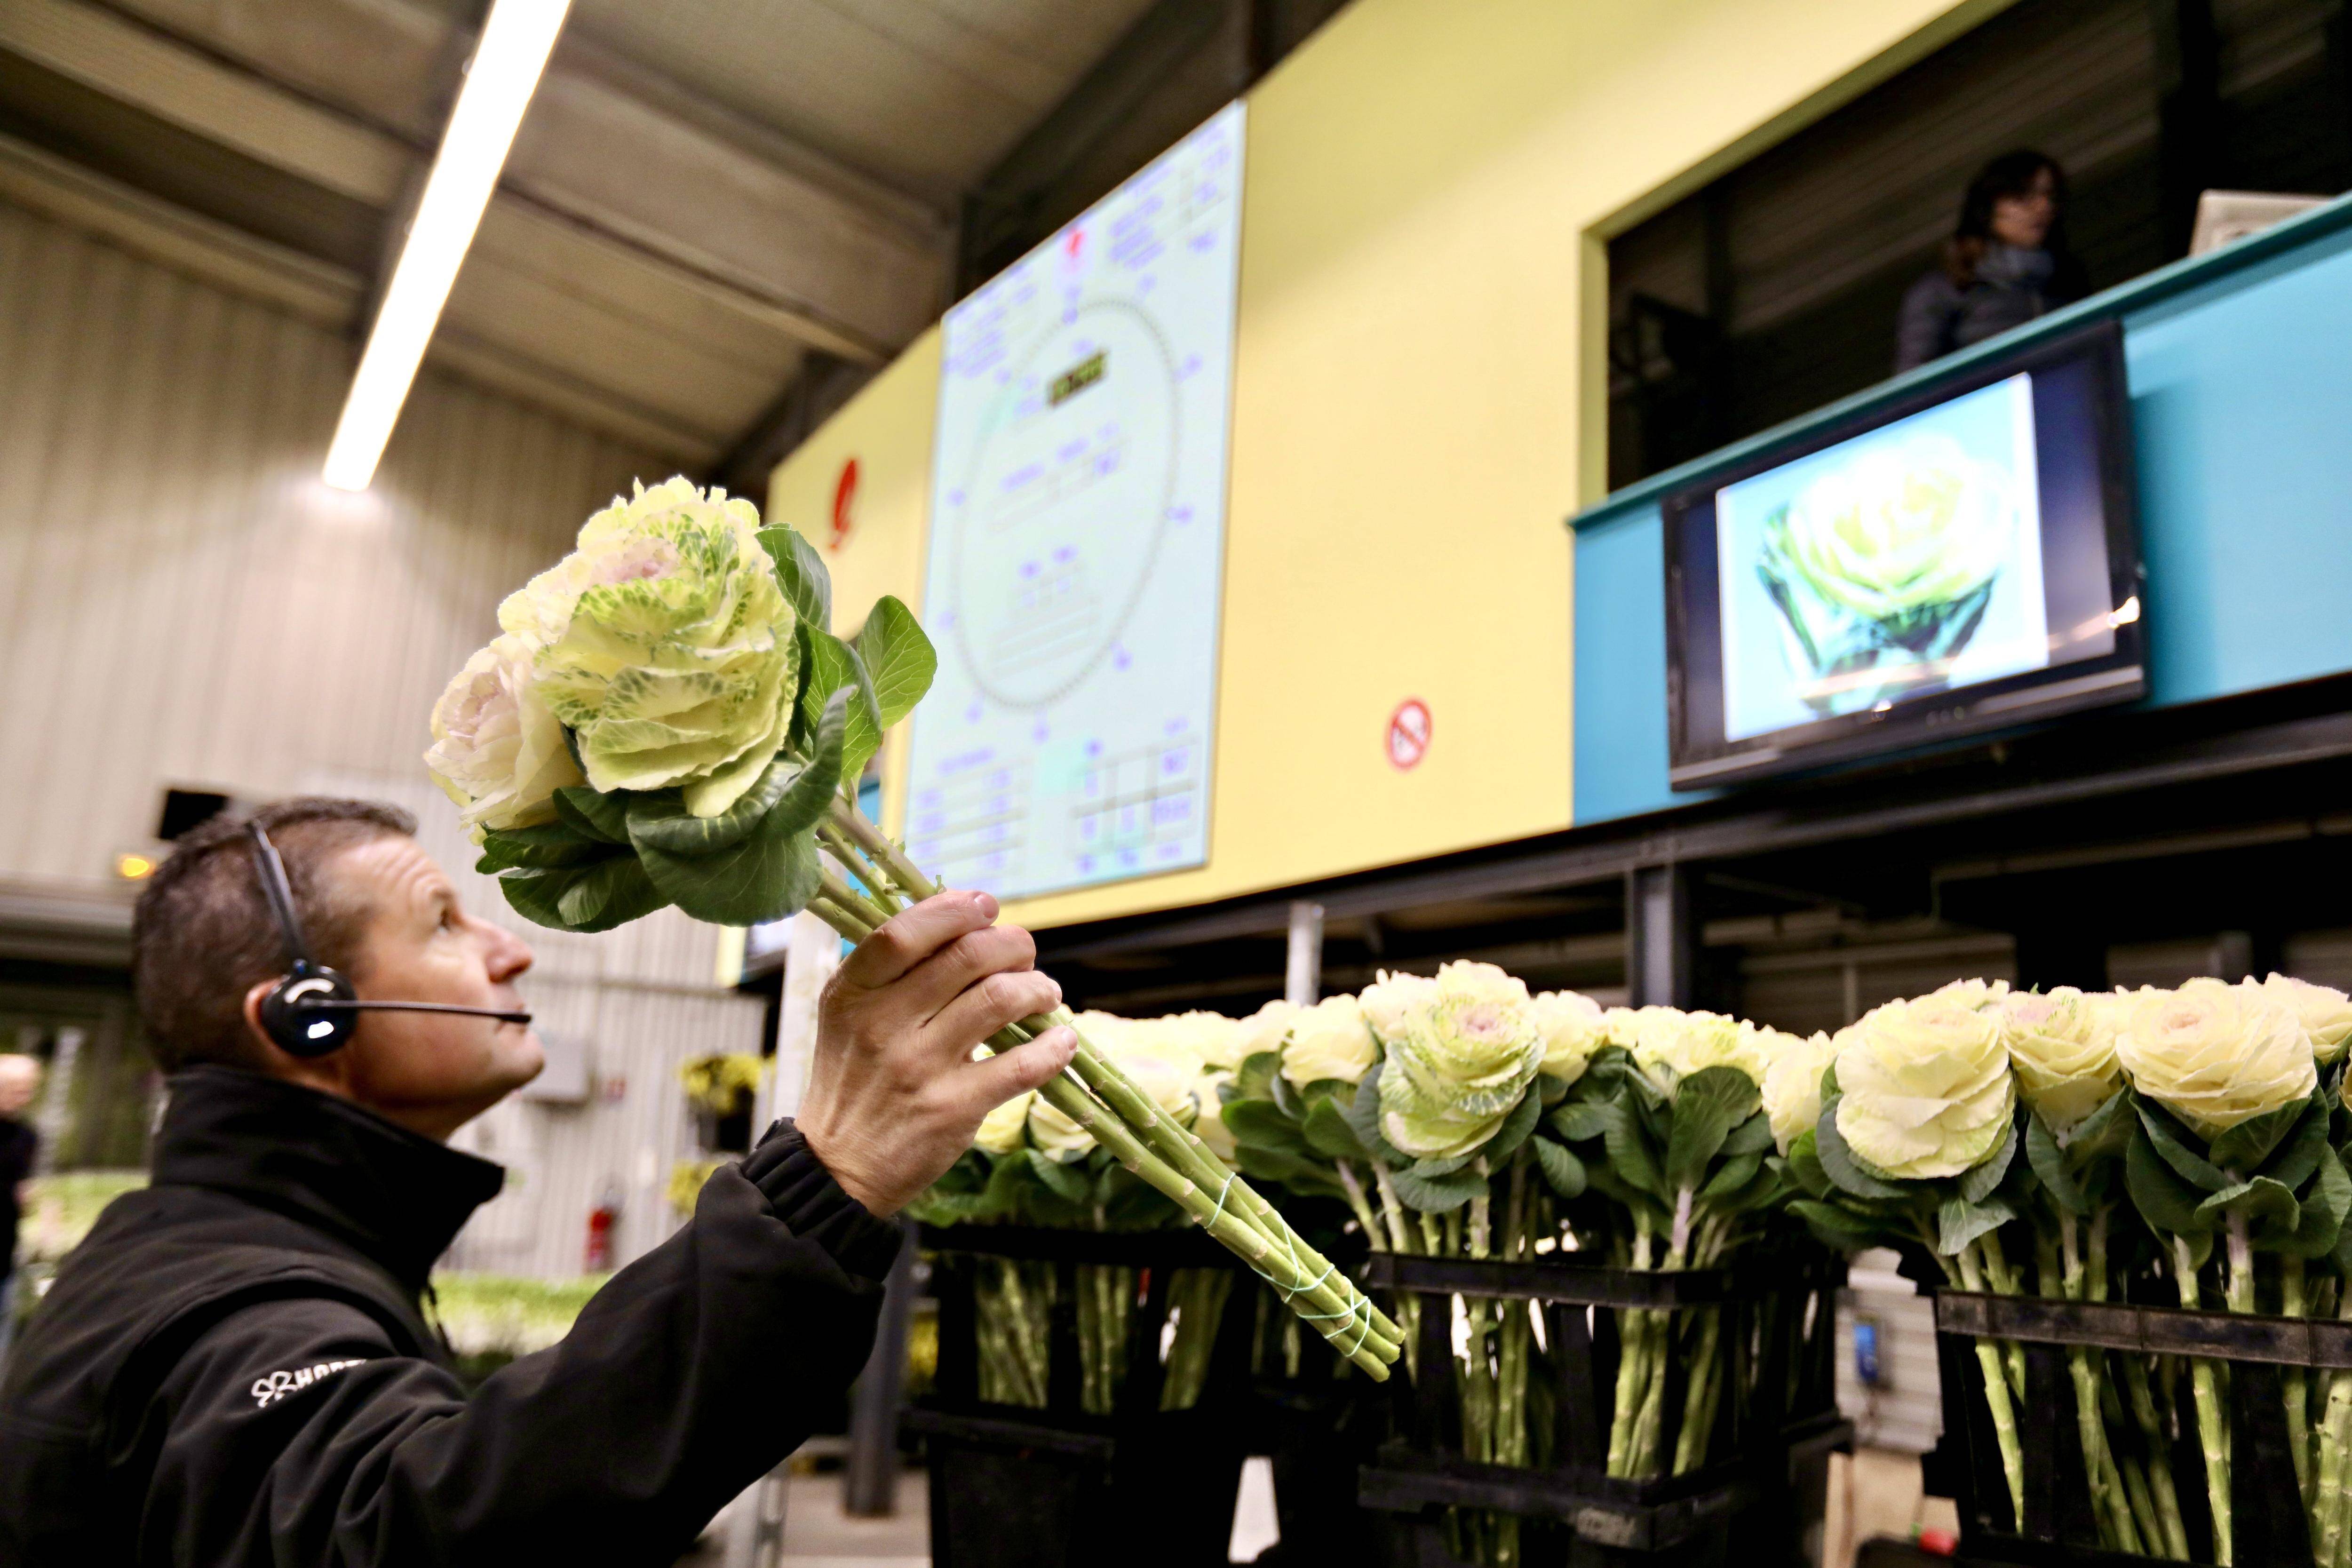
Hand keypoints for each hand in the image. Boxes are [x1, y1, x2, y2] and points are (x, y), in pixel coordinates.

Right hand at [798, 890, 1075, 1216]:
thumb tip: (965, 926)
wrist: (838, 1167)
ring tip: (1045, 994)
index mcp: (854, 993)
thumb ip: (893, 972)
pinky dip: (1053, 1047)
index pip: (906, 932)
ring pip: (1000, 1000)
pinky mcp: (952, 1108)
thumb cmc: (854, 1079)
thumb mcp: (849, 1015)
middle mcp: (884, 1024)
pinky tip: (1061, 1041)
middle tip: (1024, 955)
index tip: (986, 907)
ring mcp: (920, 1067)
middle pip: (968, 956)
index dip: (955, 910)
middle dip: (1013, 945)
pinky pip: (1021, 1066)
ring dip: (1038, 989)